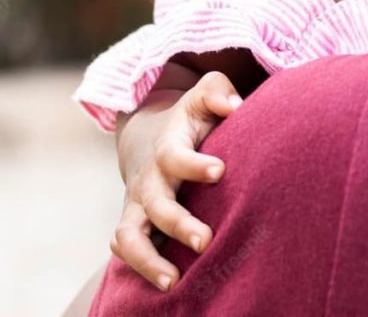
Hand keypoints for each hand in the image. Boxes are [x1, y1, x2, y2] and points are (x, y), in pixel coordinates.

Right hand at [110, 70, 241, 290]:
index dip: (195, 164)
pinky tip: (167, 283)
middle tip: (206, 241)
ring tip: (174, 281)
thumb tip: (234, 105)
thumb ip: (217, 92)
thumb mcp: (202, 96)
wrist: (147, 136)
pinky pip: (126, 250)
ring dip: (148, 260)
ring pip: (129, 237)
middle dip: (179, 224)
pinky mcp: (134, 225)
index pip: (175, 156)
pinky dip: (139, 267)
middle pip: (157, 205)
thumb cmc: (190, 117)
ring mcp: (137, 206)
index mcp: (167, 147)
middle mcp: (149, 180)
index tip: (220, 171)